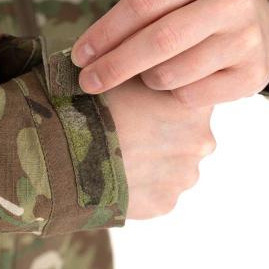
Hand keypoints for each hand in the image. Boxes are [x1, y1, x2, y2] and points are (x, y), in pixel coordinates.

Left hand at [72, 0, 268, 106]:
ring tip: (145, 75)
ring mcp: (246, 39)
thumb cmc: (191, 12)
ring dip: (145, 80)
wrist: (259, 26)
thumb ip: (134, 16)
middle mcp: (231, 2)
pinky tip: (173, 85)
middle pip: (159, 39)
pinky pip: (191, 96)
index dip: (105, 31)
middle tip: (87, 81)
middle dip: (115, 65)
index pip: (143, 2)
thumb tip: (84, 55)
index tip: (79, 55)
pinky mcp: (253, 76)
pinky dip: (170, 95)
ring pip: (173, 72)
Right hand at [105, 75, 215, 218]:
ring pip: (171, 166)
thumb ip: (147, 70)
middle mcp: (200, 141)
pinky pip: (155, 192)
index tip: (140, 100)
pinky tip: (115, 173)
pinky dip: (139, 185)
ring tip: (115, 153)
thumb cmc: (93, 105)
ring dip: (150, 160)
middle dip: (160, 133)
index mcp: (194, 104)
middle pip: (184, 135)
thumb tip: (150, 65)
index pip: (190, 98)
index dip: (164, 98)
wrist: (68, 150)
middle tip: (124, 128)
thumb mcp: (123, 73)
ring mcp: (183, 176)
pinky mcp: (164, 203)